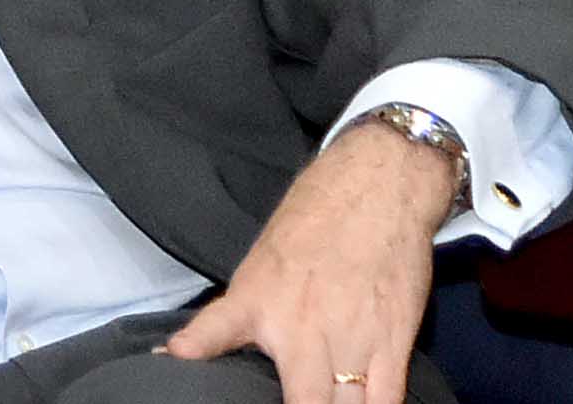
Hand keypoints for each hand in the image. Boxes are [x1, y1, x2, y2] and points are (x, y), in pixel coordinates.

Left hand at [160, 112, 450, 403]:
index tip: (190, 369)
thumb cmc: (312, 222)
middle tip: (292, 402)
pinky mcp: (393, 344)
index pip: (213, 335)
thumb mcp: (256, 268)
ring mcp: (351, 340)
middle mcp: (301, 329)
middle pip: (302, 403)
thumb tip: (178, 354)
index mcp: (256, 301)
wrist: (375, 189)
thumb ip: (228, 322)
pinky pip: (386, 399)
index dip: (195, 353)